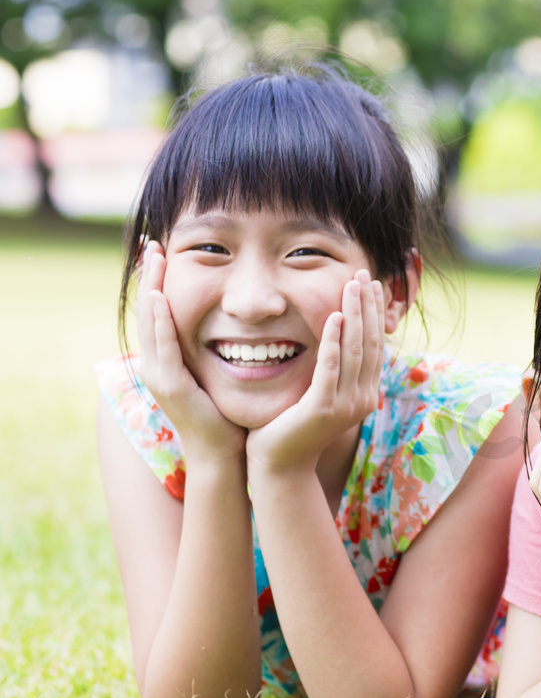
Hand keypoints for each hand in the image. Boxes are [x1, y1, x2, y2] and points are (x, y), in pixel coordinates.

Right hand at [136, 241, 245, 461]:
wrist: (222, 453)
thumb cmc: (226, 416)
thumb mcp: (219, 375)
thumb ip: (218, 351)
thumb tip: (236, 325)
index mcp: (168, 361)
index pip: (160, 314)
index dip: (159, 284)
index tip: (164, 254)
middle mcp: (157, 364)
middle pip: (149, 311)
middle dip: (151, 277)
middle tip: (153, 245)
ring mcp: (158, 374)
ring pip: (150, 323)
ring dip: (152, 289)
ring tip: (154, 259)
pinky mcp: (169, 385)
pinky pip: (162, 346)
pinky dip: (160, 321)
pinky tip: (161, 299)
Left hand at [246, 271, 384, 471]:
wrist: (279, 465)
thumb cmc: (292, 427)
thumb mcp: (321, 394)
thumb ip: (334, 371)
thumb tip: (339, 338)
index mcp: (365, 394)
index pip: (376, 345)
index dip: (374, 313)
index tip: (370, 284)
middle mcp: (363, 399)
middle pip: (371, 343)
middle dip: (367, 306)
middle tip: (363, 274)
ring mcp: (345, 406)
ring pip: (356, 351)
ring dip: (355, 315)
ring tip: (351, 286)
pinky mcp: (322, 409)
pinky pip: (331, 368)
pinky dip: (334, 341)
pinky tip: (334, 317)